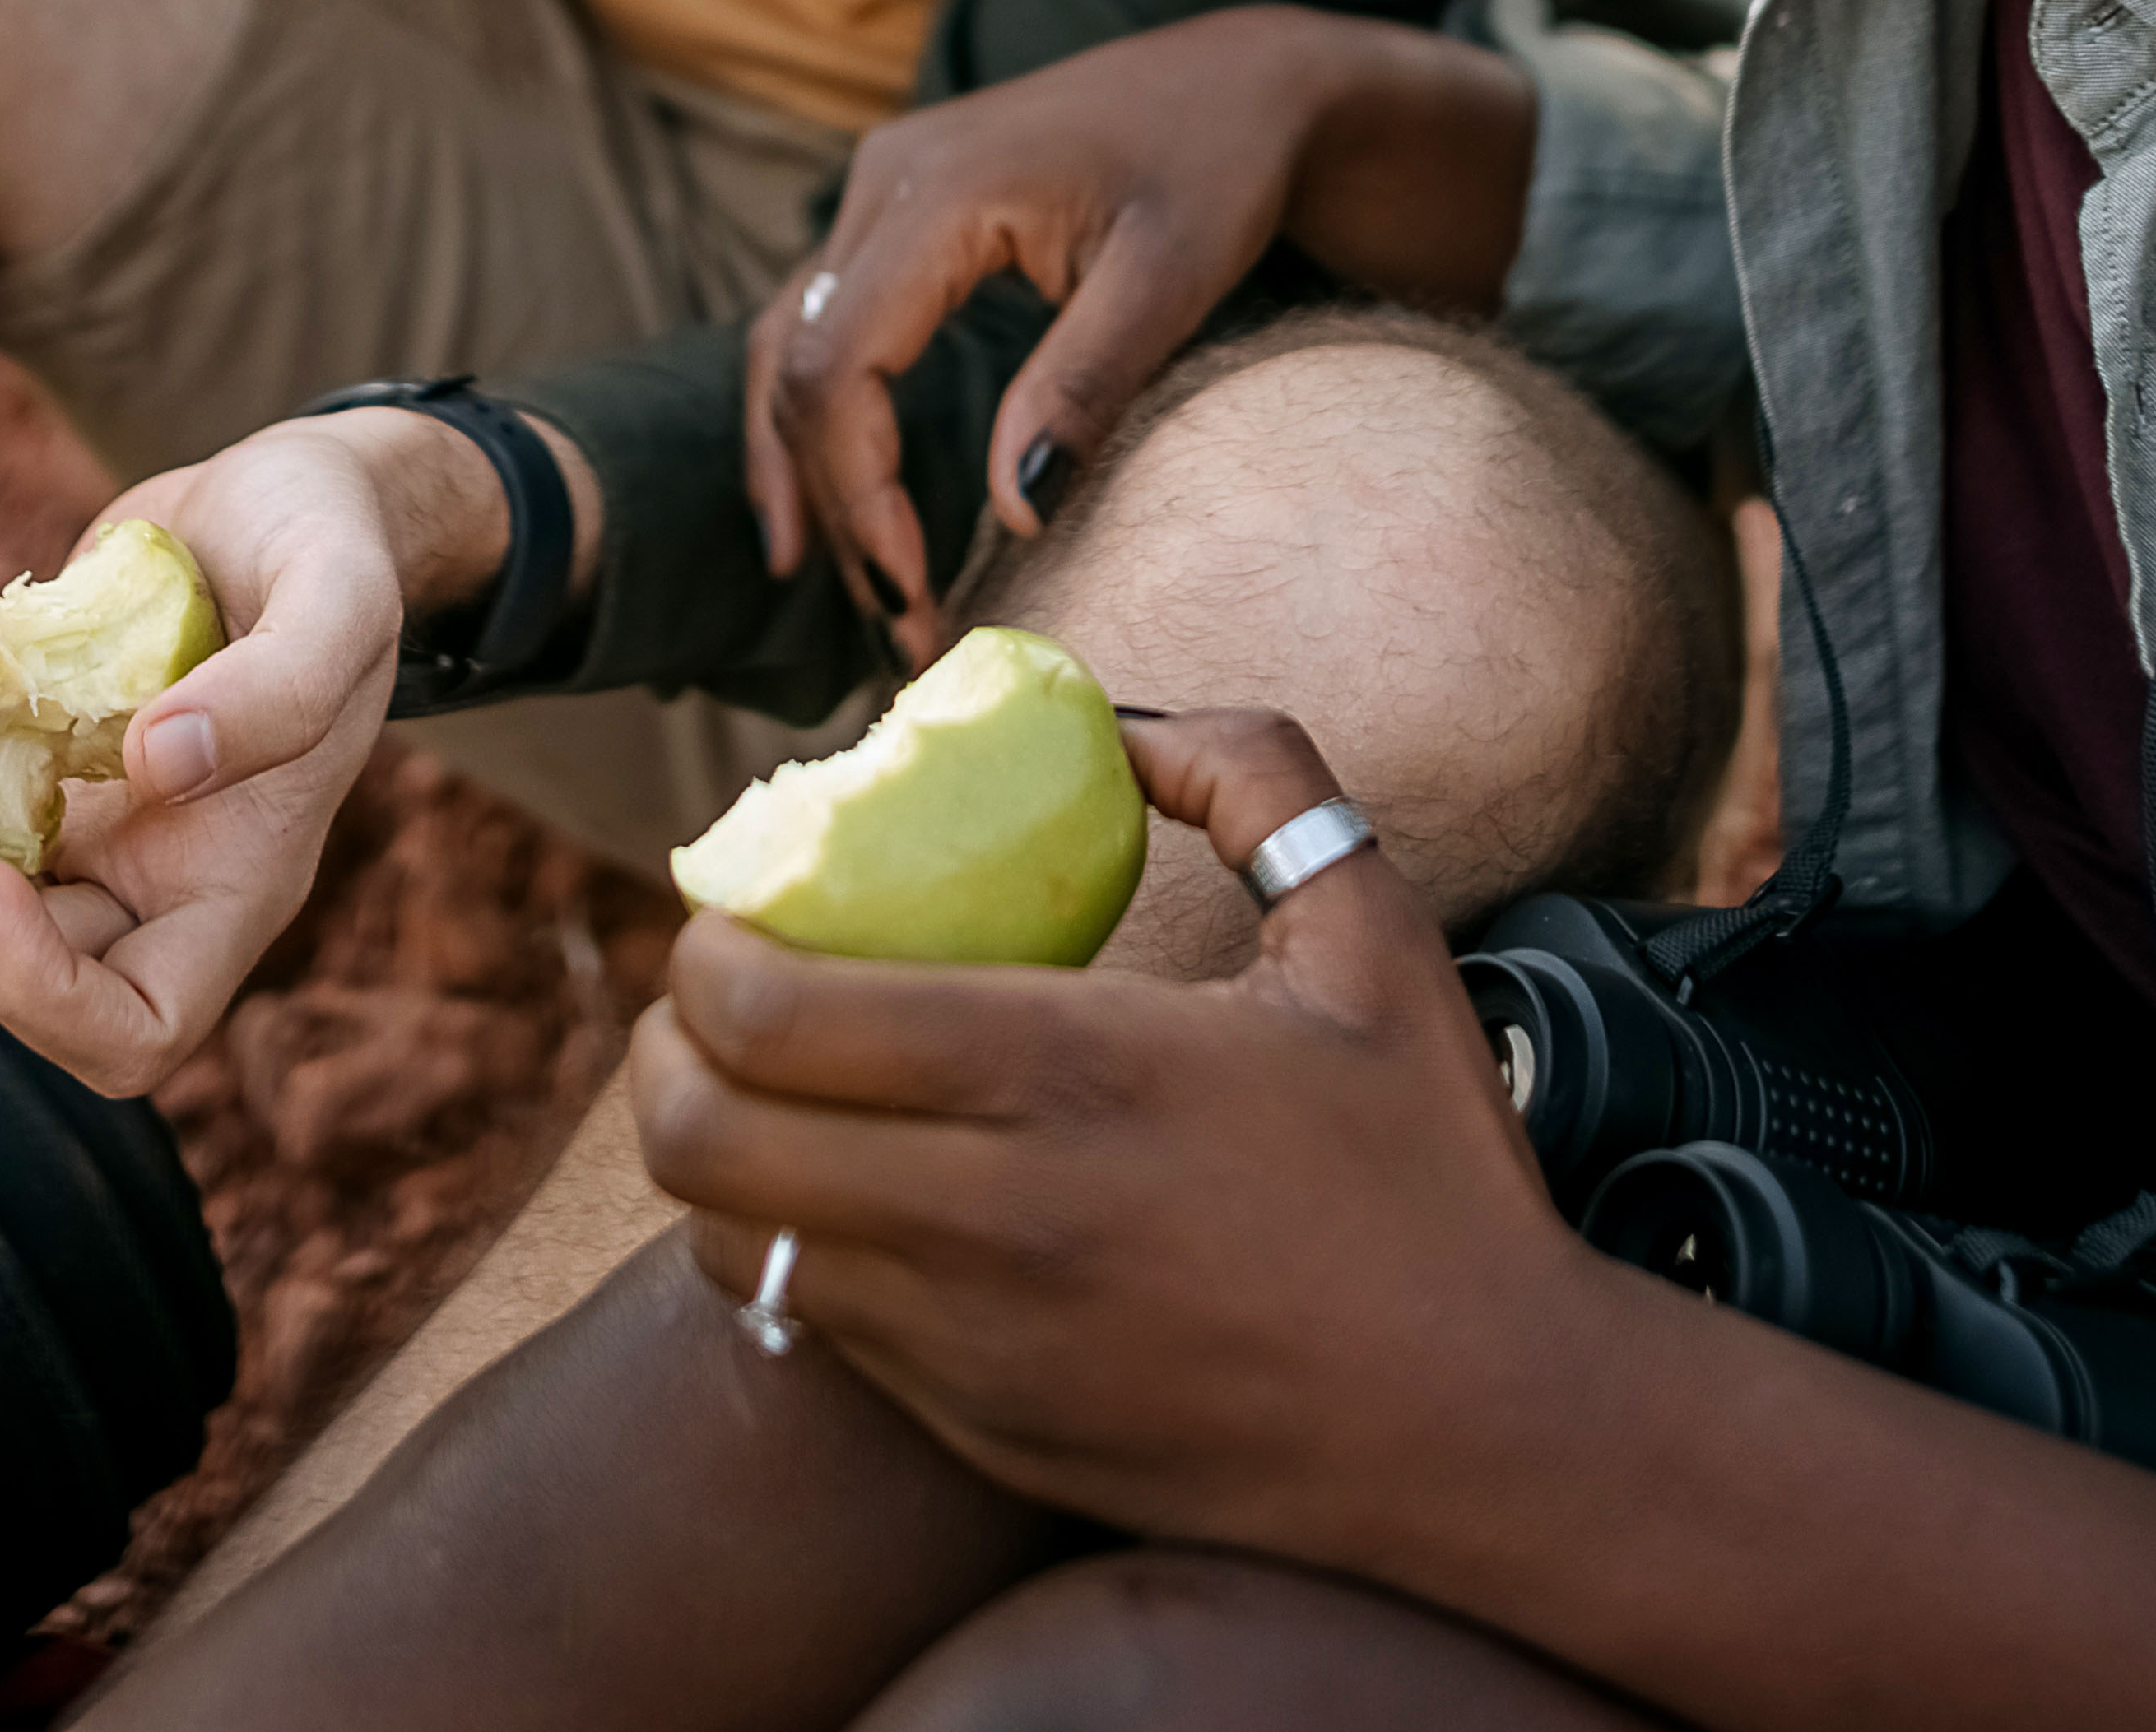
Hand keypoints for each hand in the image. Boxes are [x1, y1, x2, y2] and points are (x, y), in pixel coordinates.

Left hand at [0, 407, 505, 1099]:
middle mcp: (139, 886)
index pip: (134, 1032)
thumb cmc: (333, 544)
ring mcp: (66, 833)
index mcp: (233, 886)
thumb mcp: (345, 595)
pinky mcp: (10, 769)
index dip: (41, 994)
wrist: (277, 497)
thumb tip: (154, 763)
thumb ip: (282, 685)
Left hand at [632, 708, 1593, 1571]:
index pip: (768, 1016)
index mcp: (1066, 1071)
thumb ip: (1250, 773)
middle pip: (702, 1137)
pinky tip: (850, 1197)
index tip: (734, 907)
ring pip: (730, 1248)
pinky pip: (814, 1333)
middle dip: (666, 1049)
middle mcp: (988, 1220)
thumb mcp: (1368, 926)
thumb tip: (1124, 722)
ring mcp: (972, 1347)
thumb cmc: (1431, 1167)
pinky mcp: (981, 1434)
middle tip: (711, 996)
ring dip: (712, 1158)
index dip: (706, 953)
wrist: (1489, 1431)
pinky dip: (788, 1253)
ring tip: (759, 1094)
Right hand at [744, 13, 1531, 654]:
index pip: (840, 367)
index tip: (916, 600)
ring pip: (787, 344)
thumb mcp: (1172, 277)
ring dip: (806, 470)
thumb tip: (1013, 518)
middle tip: (902, 630)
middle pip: (798, 367)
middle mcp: (883, 178)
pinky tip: (826, 500)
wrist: (1243, 82)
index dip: (860, 495)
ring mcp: (880, 185)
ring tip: (845, 588)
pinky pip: (818, 320)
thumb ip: (1084, 386)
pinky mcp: (897, 208)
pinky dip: (813, 415)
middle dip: (837, 507)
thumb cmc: (1220, 166)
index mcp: (937, 188)